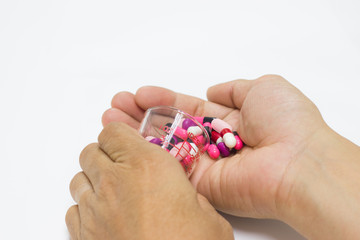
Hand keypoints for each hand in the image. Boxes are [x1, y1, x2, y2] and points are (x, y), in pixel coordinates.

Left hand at [66, 123, 233, 239]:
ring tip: (114, 193)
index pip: (114, 131)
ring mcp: (95, 209)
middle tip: (124, 167)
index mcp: (148, 166)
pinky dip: (85, 208)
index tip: (132, 143)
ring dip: (94, 180)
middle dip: (106, 155)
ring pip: (78, 179)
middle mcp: (115, 181)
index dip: (122, 135)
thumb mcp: (209, 217)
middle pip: (91, 151)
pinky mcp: (84, 235)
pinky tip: (105, 218)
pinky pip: (74, 210)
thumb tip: (182, 197)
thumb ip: (191, 197)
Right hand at [102, 74, 325, 217]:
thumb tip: (213, 90)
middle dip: (142, 115)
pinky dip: (146, 154)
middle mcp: (214, 143)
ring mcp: (205, 164)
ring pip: (164, 147)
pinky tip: (124, 140)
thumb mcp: (263, 88)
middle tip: (116, 105)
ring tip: (108, 118)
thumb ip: (234, 88)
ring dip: (136, 133)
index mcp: (229, 120)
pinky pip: (168, 166)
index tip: (140, 93)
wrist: (296, 162)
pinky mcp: (199, 184)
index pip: (188, 109)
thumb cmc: (285, 121)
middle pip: (171, 127)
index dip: (163, 100)